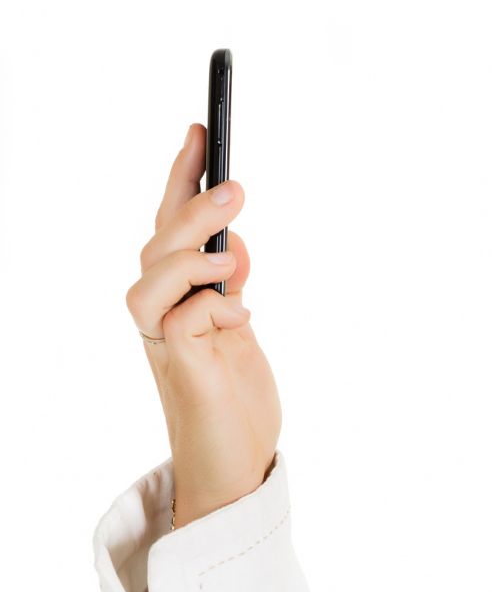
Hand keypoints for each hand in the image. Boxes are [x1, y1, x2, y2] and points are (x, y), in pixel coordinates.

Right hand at [125, 122, 280, 528]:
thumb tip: (233, 240)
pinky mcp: (182, 370)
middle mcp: (163, 315)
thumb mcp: (238, 324)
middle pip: (157, 245)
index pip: (171, 225)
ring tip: (233, 260)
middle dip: (191, 209)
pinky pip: (182, 323)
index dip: (182, 176)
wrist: (235, 462)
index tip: (203, 129)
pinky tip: (240, 312)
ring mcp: (166, 343)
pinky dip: (211, 306)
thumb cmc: (234, 394)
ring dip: (191, 256)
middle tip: (236, 188)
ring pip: (150, 280)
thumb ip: (228, 281)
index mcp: (178, 297)